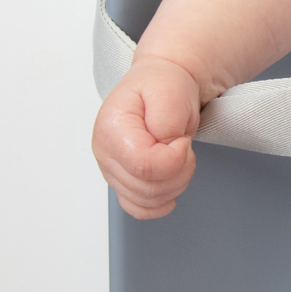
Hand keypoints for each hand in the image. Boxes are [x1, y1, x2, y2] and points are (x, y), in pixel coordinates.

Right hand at [91, 54, 200, 218]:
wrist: (162, 82)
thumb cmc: (163, 84)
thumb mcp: (170, 91)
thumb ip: (166, 123)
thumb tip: (166, 151)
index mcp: (111, 128)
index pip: (142, 165)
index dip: (173, 157)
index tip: (182, 140)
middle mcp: (105, 154)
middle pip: (146, 188)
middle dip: (179, 170)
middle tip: (185, 145)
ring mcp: (113, 171)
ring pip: (146, 201)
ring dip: (175, 183)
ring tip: (180, 156)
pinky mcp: (123, 182)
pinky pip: (139, 209)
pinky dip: (161, 202)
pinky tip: (172, 183)